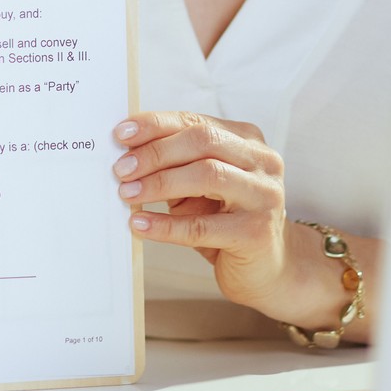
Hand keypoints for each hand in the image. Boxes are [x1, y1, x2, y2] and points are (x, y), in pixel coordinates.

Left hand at [112, 111, 343, 328]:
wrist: (269, 268)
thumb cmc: (227, 221)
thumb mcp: (202, 187)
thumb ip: (176, 166)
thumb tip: (128, 156)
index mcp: (247, 141)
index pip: (196, 122)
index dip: (156, 125)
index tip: (122, 134)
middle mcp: (262, 162)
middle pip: (203, 141)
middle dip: (156, 153)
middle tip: (121, 169)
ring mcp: (264, 195)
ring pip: (208, 175)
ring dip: (160, 183)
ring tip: (127, 193)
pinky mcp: (256, 232)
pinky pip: (202, 226)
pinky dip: (165, 225)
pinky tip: (140, 225)